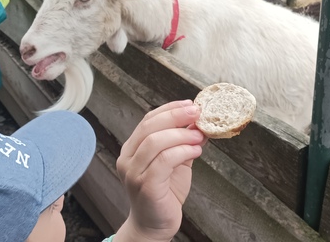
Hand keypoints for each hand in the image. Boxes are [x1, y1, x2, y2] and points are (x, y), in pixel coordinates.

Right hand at [114, 100, 205, 241]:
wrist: (154, 225)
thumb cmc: (164, 194)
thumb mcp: (176, 162)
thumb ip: (183, 143)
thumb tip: (200, 124)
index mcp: (133, 148)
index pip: (149, 120)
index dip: (170, 109)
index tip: (190, 104)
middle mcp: (128, 158)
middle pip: (150, 126)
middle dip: (176, 116)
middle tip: (197, 113)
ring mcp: (134, 172)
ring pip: (155, 142)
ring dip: (181, 135)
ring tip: (199, 135)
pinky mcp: (144, 185)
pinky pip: (163, 161)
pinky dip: (182, 151)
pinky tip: (195, 151)